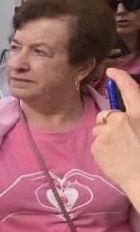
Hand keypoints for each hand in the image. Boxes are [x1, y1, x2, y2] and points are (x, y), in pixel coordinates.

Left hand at [92, 70, 139, 203]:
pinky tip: (113, 160)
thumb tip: (122, 117)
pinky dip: (102, 150)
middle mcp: (121, 120)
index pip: (130, 91)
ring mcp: (106, 133)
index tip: (112, 72)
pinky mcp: (97, 145)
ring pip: (99, 130)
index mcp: (139, 115)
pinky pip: (96, 144)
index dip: (121, 79)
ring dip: (105, 137)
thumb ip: (134, 121)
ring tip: (119, 152)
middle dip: (108, 124)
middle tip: (121, 139)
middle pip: (106, 115)